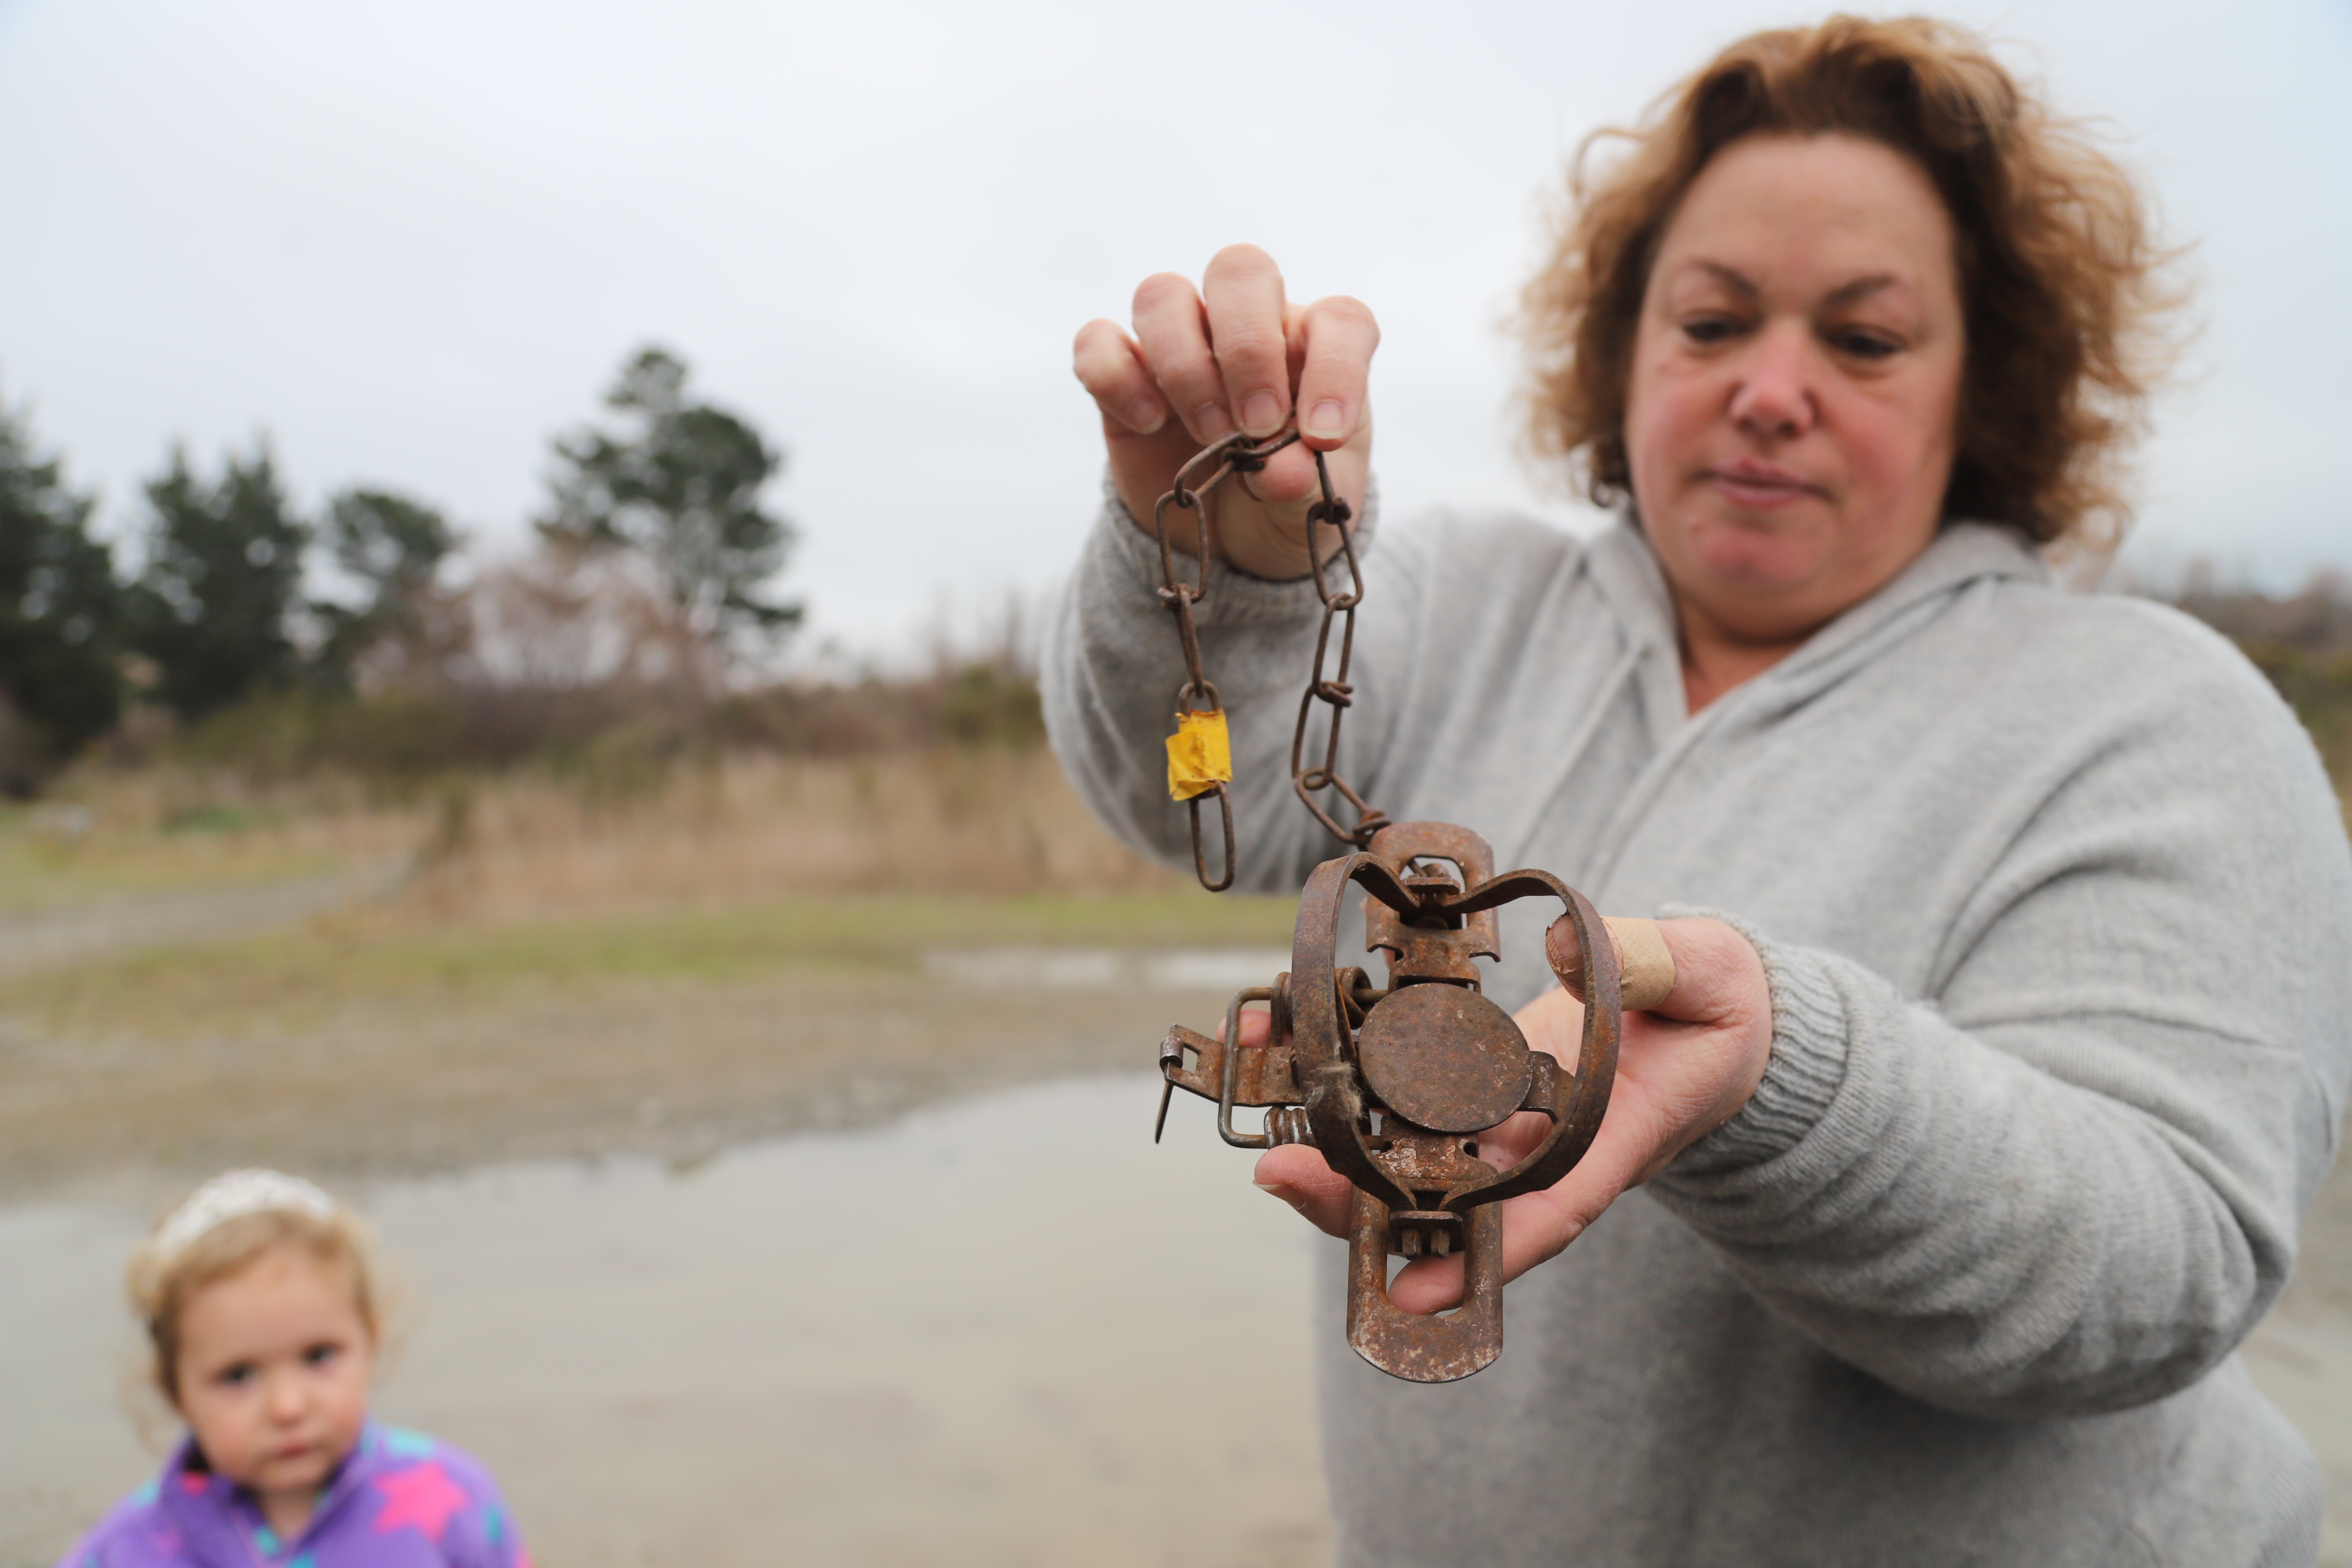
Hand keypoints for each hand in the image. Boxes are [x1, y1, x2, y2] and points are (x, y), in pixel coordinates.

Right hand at [1072, 244, 1376, 579]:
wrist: (1227, 539)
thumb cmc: (1282, 499)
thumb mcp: (1308, 507)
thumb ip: (1303, 483)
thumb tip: (1280, 471)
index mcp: (1312, 347)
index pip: (1338, 319)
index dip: (1337, 368)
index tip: (1325, 436)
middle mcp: (1246, 327)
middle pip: (1240, 270)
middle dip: (1248, 348)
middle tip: (1255, 423)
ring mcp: (1180, 343)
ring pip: (1163, 294)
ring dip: (1184, 364)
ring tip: (1207, 433)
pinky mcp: (1124, 373)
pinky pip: (1098, 341)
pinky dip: (1116, 377)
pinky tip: (1147, 422)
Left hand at [1252, 917, 1773, 1311]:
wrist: (1701, 1008)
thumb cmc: (1712, 1004)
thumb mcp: (1711, 975)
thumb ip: (1655, 961)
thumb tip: (1570, 949)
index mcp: (1606, 1140)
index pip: (1540, 1214)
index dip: (1476, 1260)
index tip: (1403, 1293)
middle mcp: (1537, 1146)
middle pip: (1442, 1198)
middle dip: (1360, 1202)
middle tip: (1283, 1177)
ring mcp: (1496, 1119)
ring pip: (1404, 1152)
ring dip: (1329, 1146)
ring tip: (1258, 1118)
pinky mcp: (1467, 1081)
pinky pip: (1397, 1094)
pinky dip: (1339, 1081)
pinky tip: (1278, 1046)